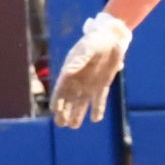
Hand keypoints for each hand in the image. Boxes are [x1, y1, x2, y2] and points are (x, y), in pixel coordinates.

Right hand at [50, 13, 130, 127]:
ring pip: (81, 102)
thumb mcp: (87, 48)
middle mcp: (78, 80)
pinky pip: (99, 100)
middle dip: (64, 111)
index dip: (57, 100)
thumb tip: (68, 71)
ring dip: (77, 113)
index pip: (61, 89)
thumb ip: (78, 60)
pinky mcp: (102, 85)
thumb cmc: (95, 40)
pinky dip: (97, 109)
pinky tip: (96, 118)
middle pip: (68, 99)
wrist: (110, 38)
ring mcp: (90, 84)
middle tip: (61, 124)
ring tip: (74, 125)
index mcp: (70, 71)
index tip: (54, 110)